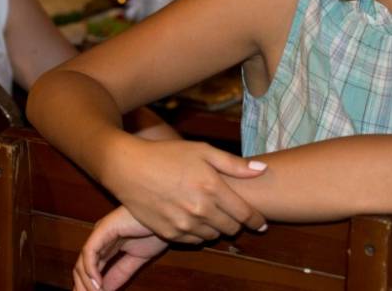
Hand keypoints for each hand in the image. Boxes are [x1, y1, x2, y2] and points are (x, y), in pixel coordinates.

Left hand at [73, 206, 166, 290]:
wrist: (168, 214)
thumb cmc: (156, 229)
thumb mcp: (138, 258)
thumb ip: (121, 273)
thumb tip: (105, 289)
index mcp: (108, 243)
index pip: (91, 269)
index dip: (89, 287)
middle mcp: (101, 238)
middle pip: (82, 267)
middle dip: (83, 287)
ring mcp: (101, 232)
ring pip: (82, 262)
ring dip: (86, 283)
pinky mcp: (104, 228)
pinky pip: (89, 252)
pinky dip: (90, 270)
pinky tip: (97, 284)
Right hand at [107, 138, 267, 243]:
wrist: (129, 167)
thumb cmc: (167, 154)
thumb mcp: (203, 150)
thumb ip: (234, 164)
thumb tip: (262, 170)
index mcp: (212, 188)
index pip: (245, 214)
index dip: (256, 220)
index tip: (261, 222)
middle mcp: (200, 210)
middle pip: (231, 228)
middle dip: (236, 223)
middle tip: (234, 214)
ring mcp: (183, 224)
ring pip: (213, 236)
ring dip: (217, 228)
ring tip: (211, 214)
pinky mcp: (168, 233)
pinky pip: (193, 241)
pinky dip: (198, 233)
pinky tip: (194, 219)